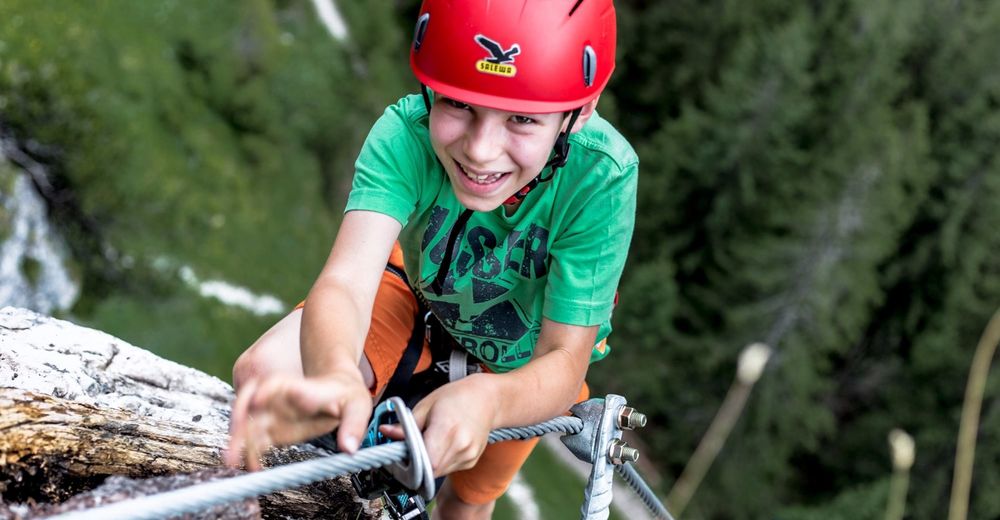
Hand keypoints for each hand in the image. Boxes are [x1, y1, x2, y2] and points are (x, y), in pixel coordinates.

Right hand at [225, 371, 372, 470]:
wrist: (340, 390)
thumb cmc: (348, 395)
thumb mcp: (357, 406)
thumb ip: (353, 426)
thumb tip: (349, 449)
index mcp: (299, 388)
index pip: (277, 384)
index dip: (264, 390)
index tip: (256, 401)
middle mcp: (280, 399)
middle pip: (251, 403)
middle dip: (240, 419)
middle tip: (235, 439)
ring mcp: (275, 414)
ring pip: (249, 424)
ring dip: (238, 441)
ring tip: (233, 461)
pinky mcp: (274, 429)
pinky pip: (257, 440)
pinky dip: (252, 453)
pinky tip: (253, 468)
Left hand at [381, 374, 498, 476]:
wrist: (487, 399)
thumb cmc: (457, 397)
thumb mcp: (427, 404)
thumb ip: (406, 424)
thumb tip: (386, 432)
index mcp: (447, 429)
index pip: (425, 461)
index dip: (410, 462)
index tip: (401, 455)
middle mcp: (461, 445)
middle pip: (430, 470)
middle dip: (416, 464)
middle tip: (409, 450)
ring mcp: (468, 455)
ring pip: (438, 472)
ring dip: (427, 464)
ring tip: (427, 444)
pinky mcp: (471, 461)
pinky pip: (448, 468)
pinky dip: (439, 462)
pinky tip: (441, 445)